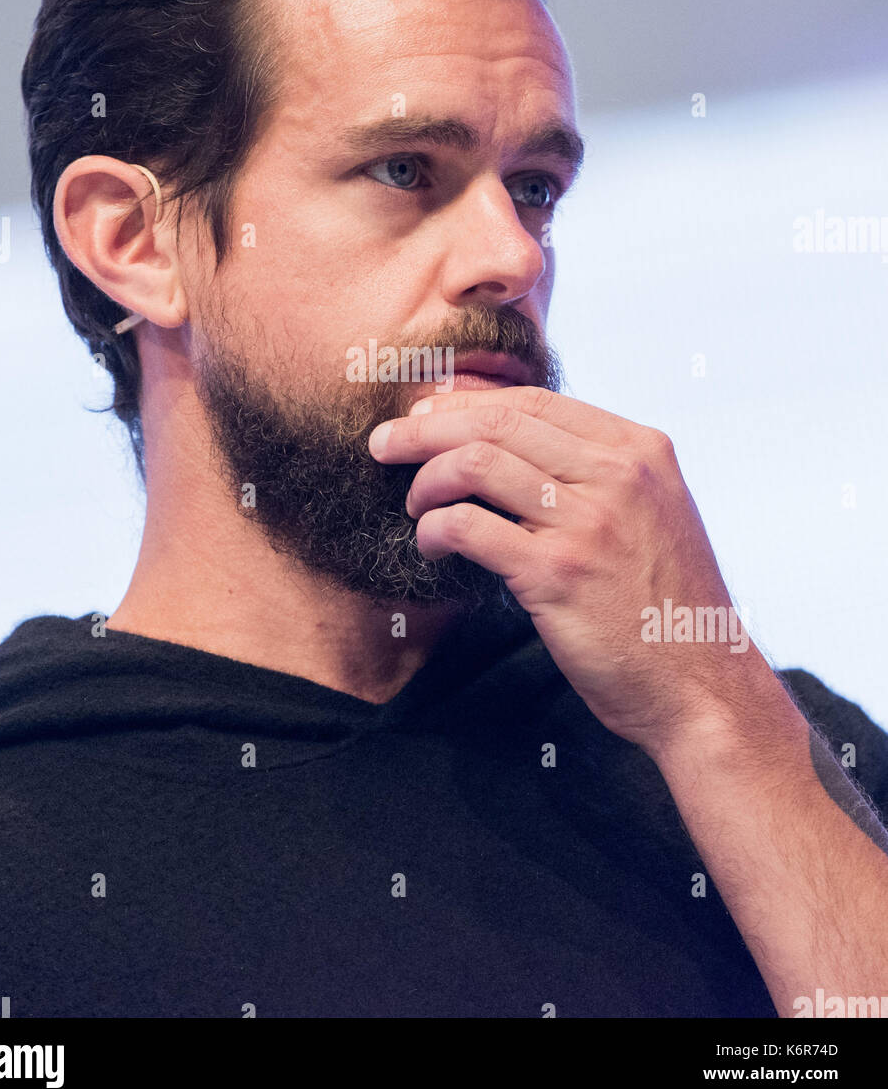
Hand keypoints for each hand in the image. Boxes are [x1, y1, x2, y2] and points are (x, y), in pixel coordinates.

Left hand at [368, 386, 759, 757]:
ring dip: (426, 481)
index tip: (425, 416)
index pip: (534, 401)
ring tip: (415, 505)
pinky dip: (434, 529)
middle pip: (496, 422)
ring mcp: (589, 522)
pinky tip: (431, 544)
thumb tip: (509, 439)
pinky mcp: (558, 574)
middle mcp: (619, 474)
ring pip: (475, 464)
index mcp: (641, 450)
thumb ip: (597, 472)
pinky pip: (470, 527)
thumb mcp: (652, 513)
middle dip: (425, 429)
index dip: (467, 403)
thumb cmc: (665, 604)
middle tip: (384, 445)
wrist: (704, 687)